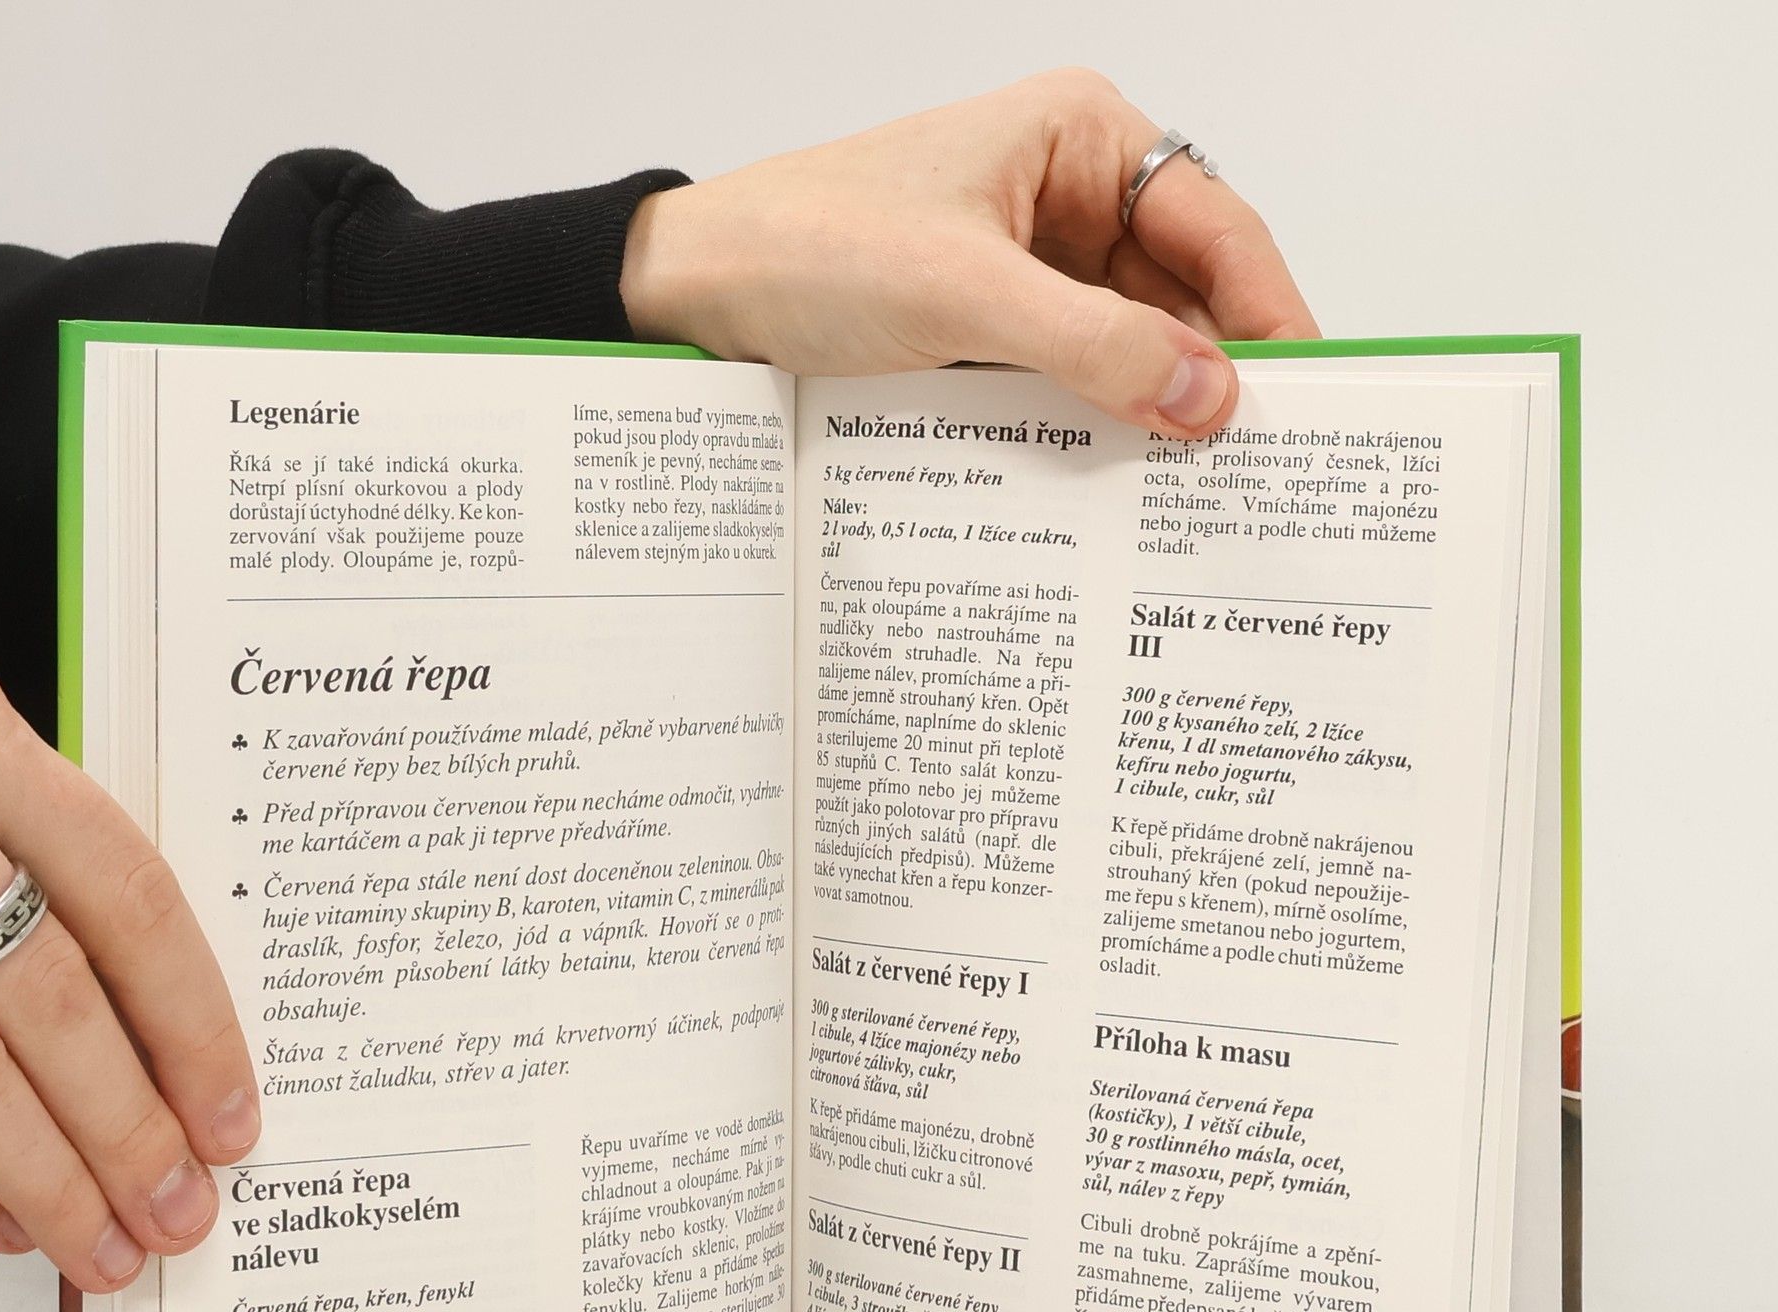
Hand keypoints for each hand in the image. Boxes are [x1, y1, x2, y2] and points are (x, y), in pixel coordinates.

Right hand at [0, 656, 259, 1290]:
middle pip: (53, 998)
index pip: (128, 900)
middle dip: (129, 1131)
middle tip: (179, 1208)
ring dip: (47, 1180)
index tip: (229, 1116)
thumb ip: (44, 871)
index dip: (194, 1027)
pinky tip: (2, 1218)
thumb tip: (166, 1055)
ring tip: (105, 1242)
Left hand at [622, 69, 1316, 435]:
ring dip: (1152, 407)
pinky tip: (1118, 476)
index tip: (1302, 397)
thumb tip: (1209, 398)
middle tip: (1256, 467)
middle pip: (1182, 291)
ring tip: (1194, 488)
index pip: (1216, 225)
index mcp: (1080, 138)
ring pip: (1128, 343)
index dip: (1267, 313)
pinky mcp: (991, 326)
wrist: (693, 291)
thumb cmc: (810, 248)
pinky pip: (1071, 376)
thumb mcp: (964, 296)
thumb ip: (1093, 346)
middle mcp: (1068, 194)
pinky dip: (1095, 422)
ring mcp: (1030, 264)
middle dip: (1213, 372)